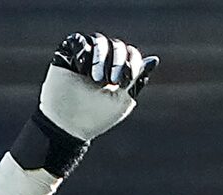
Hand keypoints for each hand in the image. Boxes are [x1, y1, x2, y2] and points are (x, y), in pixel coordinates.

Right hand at [40, 31, 156, 142]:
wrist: (69, 125)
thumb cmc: (97, 117)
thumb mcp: (122, 100)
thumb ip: (137, 80)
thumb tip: (155, 60)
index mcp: (117, 72)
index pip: (130, 54)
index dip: (132, 62)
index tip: (125, 81)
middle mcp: (102, 62)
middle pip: (117, 45)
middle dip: (117, 60)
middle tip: (111, 80)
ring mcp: (85, 57)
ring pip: (99, 41)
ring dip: (100, 58)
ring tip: (95, 78)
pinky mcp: (67, 54)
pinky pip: (78, 40)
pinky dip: (82, 52)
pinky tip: (80, 70)